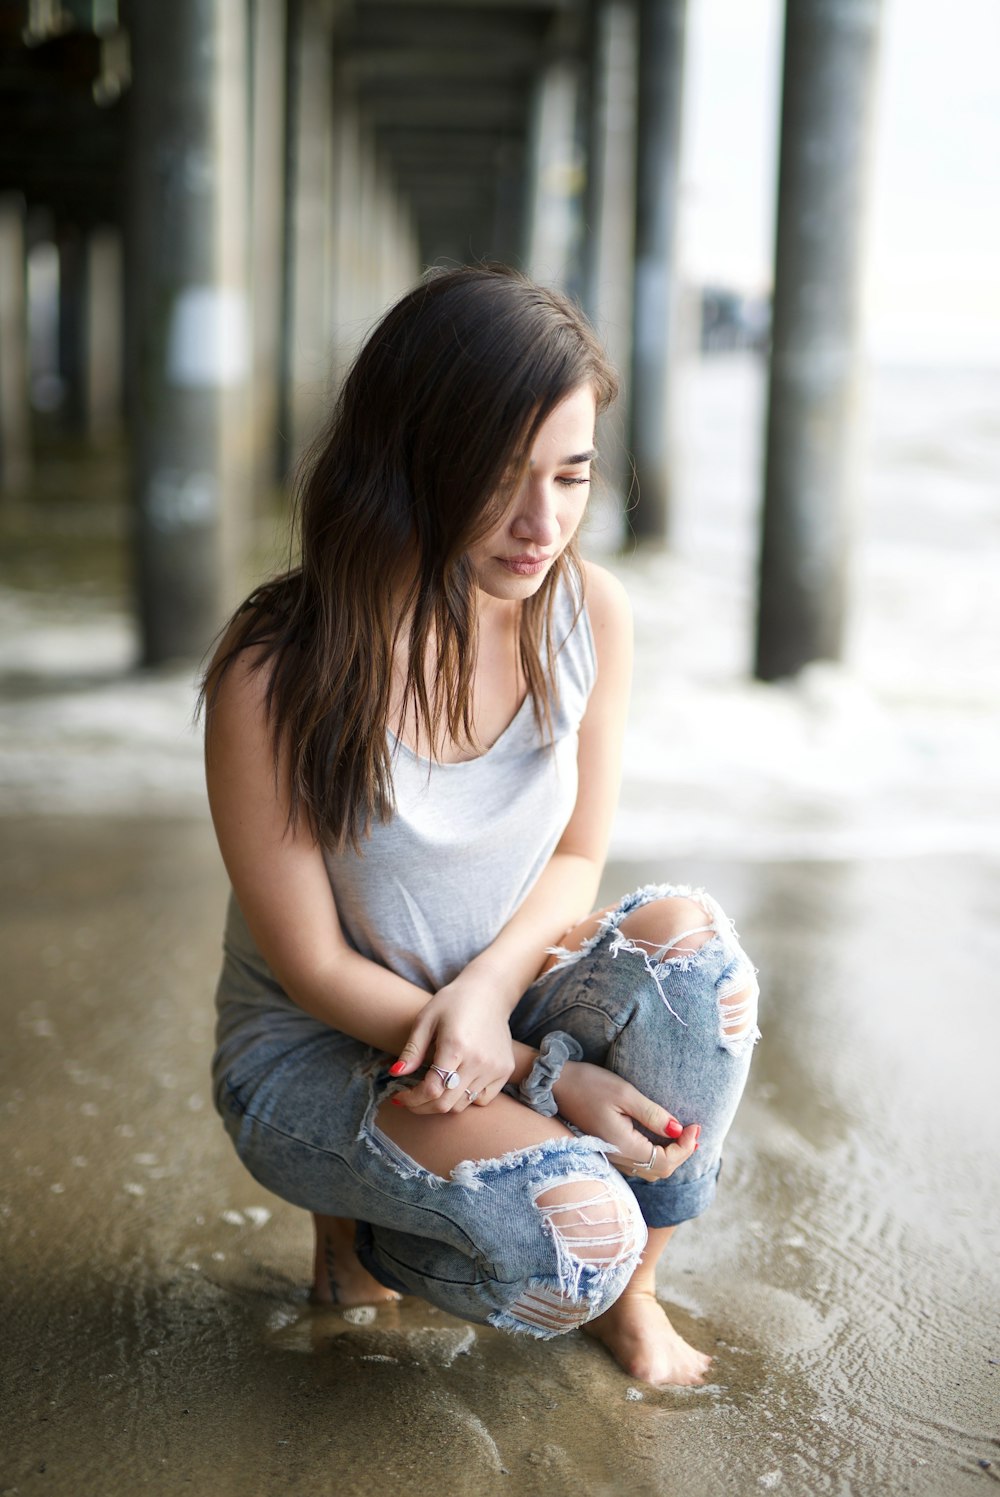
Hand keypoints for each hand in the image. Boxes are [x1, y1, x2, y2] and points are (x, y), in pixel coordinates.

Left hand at [388, 976, 515, 1113]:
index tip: (398, 1096)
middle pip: (446, 1104)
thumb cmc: (453, 1002)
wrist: (489, 992)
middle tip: (410, 1100)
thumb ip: (412, 1050)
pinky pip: (482, 1099)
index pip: (431, 1089)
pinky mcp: (505, 1070)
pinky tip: (457, 1084)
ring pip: (462, 1105)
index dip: (411, 1099)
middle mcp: (478, 1061)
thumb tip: (395, 1073)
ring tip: (431, 1091)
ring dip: (442, 1104)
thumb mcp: (426, 1020)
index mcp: (455, 1046)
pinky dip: (466, 1099)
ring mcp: (495, 1068)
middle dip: (422, 1107)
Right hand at [551, 1061, 699, 1181]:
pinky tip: (661, 1137)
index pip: (665, 1161)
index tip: (695, 1126)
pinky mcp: (609, 1148)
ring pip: (650, 1169)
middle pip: (660, 1170)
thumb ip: (652, 1114)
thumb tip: (677, 1129)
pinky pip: (639, 1162)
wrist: (555, 1085)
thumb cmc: (588, 1084)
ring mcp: (612, 1155)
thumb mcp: (624, 1093)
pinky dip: (656, 1154)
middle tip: (693, 1131)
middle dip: (682, 1153)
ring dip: (670, 1155)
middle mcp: (619, 1157)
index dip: (685, 1147)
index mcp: (624, 1146)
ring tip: (683, 1135)